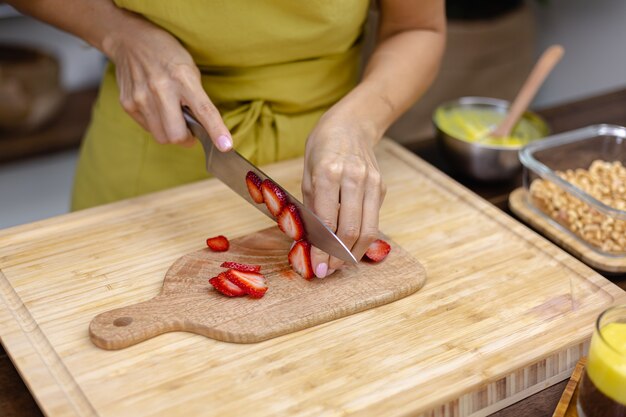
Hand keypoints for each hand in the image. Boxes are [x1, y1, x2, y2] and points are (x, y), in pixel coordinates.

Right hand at [105, 23, 231, 149]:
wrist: (130, 40)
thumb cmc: (167, 55)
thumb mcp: (190, 70)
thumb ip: (197, 99)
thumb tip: (205, 129)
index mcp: (183, 78)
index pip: (204, 110)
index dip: (216, 131)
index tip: (225, 146)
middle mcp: (160, 88)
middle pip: (176, 135)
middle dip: (186, 139)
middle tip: (190, 131)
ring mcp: (141, 97)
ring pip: (162, 137)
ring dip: (171, 133)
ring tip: (171, 115)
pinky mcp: (127, 104)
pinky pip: (148, 129)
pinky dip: (157, 125)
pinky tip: (157, 108)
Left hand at [302, 109, 385, 277]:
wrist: (351, 125)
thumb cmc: (322, 147)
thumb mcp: (306, 173)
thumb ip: (310, 206)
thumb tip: (309, 241)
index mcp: (330, 173)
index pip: (327, 221)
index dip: (322, 249)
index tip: (316, 268)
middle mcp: (354, 178)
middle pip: (351, 230)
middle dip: (338, 257)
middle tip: (327, 271)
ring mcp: (372, 183)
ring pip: (368, 230)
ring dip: (354, 253)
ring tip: (339, 264)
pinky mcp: (382, 188)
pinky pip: (373, 220)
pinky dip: (362, 238)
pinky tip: (350, 246)